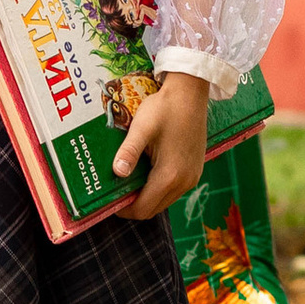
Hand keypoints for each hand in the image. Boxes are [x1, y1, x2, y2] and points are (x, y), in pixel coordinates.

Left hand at [113, 71, 210, 219]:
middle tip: (115, 192)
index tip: (109, 202)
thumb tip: (117, 173)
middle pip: (153, 209)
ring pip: (163, 200)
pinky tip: (145, 172)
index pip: (143, 208)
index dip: (124, 210)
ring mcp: (192, 177)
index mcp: (170, 175)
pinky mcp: (195, 170)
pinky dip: (157, 188)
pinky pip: (173, 190)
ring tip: (128, 181)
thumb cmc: (164, 108)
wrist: (190, 93)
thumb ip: (129, 151)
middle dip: (133, 205)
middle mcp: (184, 182)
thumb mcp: (141, 129)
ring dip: (145, 197)